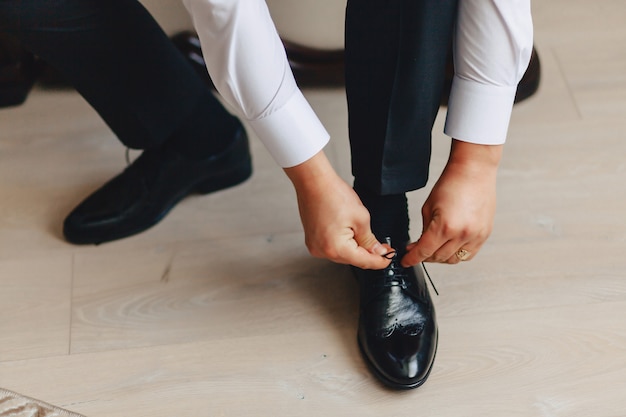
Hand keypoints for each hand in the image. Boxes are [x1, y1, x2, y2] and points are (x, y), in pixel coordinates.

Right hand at [285, 151, 391, 268]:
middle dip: (367, 253)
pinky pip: (332, 247)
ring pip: (342, 254)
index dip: (379, 261)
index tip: (388, 258)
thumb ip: (370, 240)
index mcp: (336, 248)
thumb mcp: (361, 218)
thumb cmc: (333, 194)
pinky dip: (343, 242)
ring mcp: (315, 246)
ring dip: (355, 247)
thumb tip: (377, 251)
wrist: (314, 182)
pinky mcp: (312, 240)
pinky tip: (348, 230)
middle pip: (352, 259)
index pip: (363, 262)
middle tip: (381, 245)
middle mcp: (323, 251)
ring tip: (360, 230)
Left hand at [401, 140, 502, 266]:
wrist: (474, 171)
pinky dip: (457, 254)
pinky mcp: (485, 234)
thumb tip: (420, 245)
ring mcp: (476, 236)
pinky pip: (469, 254)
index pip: (424, 251)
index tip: (406, 261)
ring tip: (434, 248)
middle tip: (418, 249)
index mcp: (445, 227)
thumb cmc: (452, 184)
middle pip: (439, 258)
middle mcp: (462, 234)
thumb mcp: (428, 207)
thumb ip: (424, 230)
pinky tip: (450, 246)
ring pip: (454, 259)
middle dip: (425, 256)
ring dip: (441, 257)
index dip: (412, 258)